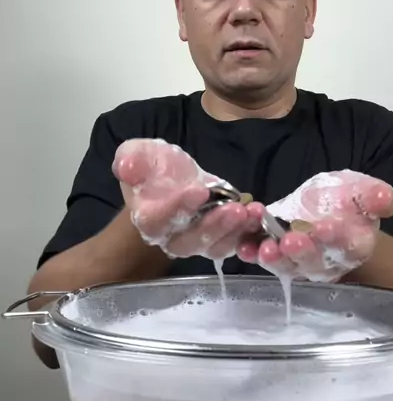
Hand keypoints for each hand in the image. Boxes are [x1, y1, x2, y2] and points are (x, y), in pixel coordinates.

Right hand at [113, 139, 263, 259]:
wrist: (171, 177)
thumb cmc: (153, 168)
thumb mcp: (139, 154)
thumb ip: (131, 159)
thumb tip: (126, 166)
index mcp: (147, 218)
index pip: (157, 221)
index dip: (176, 209)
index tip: (199, 191)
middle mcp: (170, 237)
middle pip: (189, 242)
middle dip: (213, 226)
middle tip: (235, 209)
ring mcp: (195, 241)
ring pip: (213, 246)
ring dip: (234, 231)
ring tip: (251, 212)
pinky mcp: (216, 240)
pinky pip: (230, 243)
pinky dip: (246, 232)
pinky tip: (257, 214)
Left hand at [237, 170, 392, 281]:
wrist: (328, 208)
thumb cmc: (348, 202)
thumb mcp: (363, 191)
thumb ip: (375, 196)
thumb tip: (386, 200)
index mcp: (353, 245)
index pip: (348, 246)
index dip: (337, 239)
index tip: (326, 227)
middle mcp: (326, 261)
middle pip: (314, 263)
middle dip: (303, 252)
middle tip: (292, 240)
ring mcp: (298, 262)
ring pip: (287, 266)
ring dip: (275, 259)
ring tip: (266, 247)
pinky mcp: (275, 254)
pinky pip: (261, 257)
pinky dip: (251, 253)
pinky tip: (243, 246)